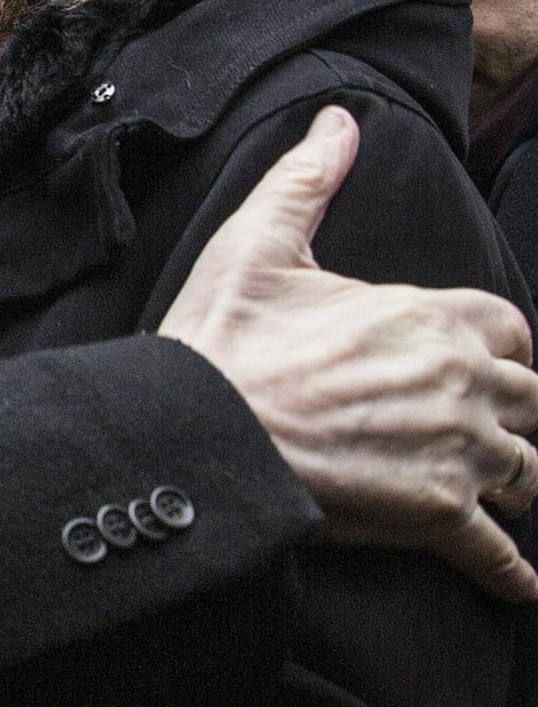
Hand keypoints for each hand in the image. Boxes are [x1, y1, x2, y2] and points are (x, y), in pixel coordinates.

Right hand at [162, 105, 537, 600]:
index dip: (499, 345)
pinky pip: (498, 549)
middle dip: (515, 415)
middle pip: (532, 400)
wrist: (201, 431)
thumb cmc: (222, 343)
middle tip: (493, 433)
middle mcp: (461, 382)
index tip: (483, 361)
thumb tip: (336, 123)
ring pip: (529, 469)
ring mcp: (456, 451)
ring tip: (505, 494)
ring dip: (518, 481)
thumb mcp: (256, 246)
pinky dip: (511, 570)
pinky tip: (518, 582)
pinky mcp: (436, 514)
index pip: (507, 327)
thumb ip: (305, 182)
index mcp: (427, 316)